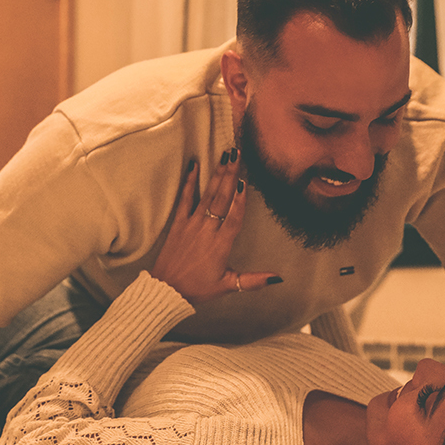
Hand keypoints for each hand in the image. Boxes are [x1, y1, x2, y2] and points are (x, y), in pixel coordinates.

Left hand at [151, 148, 281, 305]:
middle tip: (237, 154)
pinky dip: (189, 182)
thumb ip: (253, 280)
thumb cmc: (197, 288)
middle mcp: (207, 230)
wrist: (166, 290)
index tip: (245, 180)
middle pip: (222, 198)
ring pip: (207, 195)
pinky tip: (194, 166)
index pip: (234, 217)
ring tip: (225, 155)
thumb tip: (278, 278)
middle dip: (230, 175)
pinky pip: (185, 199)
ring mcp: (191, 224)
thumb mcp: (227, 285)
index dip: (240, 199)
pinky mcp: (178, 223)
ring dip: (216, 174)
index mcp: (221, 244)